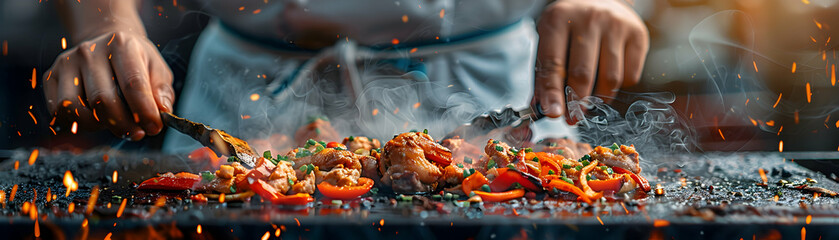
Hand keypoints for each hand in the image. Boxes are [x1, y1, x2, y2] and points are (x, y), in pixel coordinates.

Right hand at [43, 31, 173, 139]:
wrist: (107, 46)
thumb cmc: (136, 62)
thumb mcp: (157, 70)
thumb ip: (161, 91)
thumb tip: (162, 110)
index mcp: (121, 45)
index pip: (132, 84)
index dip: (144, 112)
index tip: (154, 127)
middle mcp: (89, 51)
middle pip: (103, 100)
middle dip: (123, 124)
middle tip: (137, 133)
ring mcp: (67, 63)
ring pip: (75, 108)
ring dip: (98, 126)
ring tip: (116, 124)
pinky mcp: (51, 77)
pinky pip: (59, 111)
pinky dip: (79, 124)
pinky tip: (97, 119)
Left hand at [533, 0, 648, 123]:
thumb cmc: (570, 27)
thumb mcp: (550, 41)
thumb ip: (545, 74)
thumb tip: (544, 109)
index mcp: (558, 19)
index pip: (554, 63)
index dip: (553, 93)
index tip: (553, 115)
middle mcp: (589, 19)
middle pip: (583, 73)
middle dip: (576, 103)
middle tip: (573, 118)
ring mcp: (616, 25)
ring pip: (610, 78)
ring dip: (598, 99)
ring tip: (589, 102)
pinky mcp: (638, 34)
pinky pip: (630, 76)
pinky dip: (618, 87)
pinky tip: (607, 80)